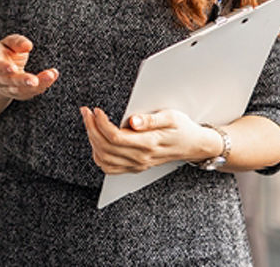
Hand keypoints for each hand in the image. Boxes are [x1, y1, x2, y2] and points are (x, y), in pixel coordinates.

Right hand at [0, 34, 57, 102]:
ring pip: (21, 90)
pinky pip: (30, 93)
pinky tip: (51, 77)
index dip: (4, 68)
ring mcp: (8, 89)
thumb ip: (17, 42)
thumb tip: (28, 45)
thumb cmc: (5, 53)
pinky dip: (42, 86)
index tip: (13, 68)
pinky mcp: (20, 94)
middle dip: (23, 81)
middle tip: (34, 81)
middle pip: (10, 82)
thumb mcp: (7, 43)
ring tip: (50, 76)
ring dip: (37, 86)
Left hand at [80, 107, 218, 173]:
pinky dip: (98, 155)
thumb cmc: (182, 128)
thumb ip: (151, 119)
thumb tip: (132, 121)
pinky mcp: (134, 167)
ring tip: (89, 123)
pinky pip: (109, 168)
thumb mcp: (171, 117)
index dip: (100, 123)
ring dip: (92, 140)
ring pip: (104, 159)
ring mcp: (137, 164)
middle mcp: (141, 157)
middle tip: (86, 112)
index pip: (115, 137)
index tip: (95, 110)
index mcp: (148, 143)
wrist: (193, 145)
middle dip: (91, 128)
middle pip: (105, 147)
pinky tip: (96, 141)